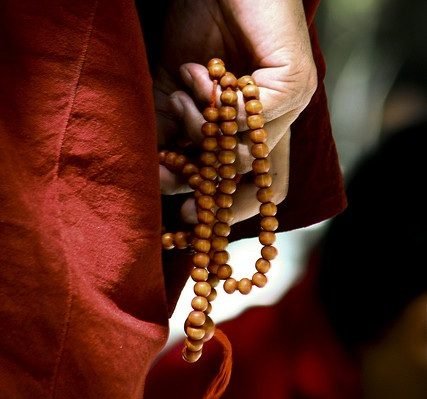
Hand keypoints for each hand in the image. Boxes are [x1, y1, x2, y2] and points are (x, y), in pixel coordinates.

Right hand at [155, 0, 316, 223]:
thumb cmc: (194, 32)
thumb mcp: (174, 97)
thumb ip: (171, 139)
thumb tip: (159, 182)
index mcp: (251, 132)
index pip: (254, 191)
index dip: (221, 212)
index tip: (183, 217)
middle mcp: (276, 124)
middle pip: (264, 189)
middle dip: (213, 194)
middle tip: (173, 186)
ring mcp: (290, 102)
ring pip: (247, 154)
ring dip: (201, 131)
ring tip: (183, 93)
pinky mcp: (295, 79)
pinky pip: (254, 117)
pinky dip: (217, 104)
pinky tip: (199, 74)